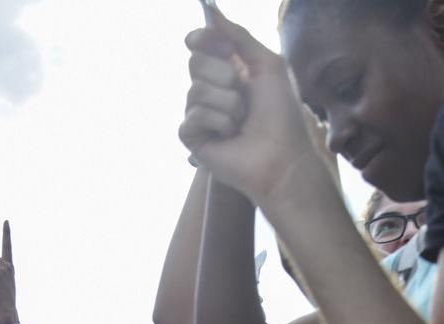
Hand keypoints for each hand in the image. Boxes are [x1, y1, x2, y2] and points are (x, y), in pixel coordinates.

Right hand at [179, 14, 316, 205]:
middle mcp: (211, 91)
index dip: (203, 38)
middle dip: (224, 75)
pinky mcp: (192, 138)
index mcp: (228, 71)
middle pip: (195, 62)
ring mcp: (200, 115)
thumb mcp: (268, 64)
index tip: (215, 43)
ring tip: (241, 122)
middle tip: (244, 94)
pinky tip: (229, 135)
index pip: (201, 44)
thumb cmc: (281, 115)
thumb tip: (212, 9)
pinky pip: (193, 116)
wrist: (281, 157)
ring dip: (227, 103)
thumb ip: (240, 36)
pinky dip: (217, 122)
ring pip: (195, 90)